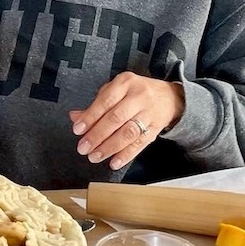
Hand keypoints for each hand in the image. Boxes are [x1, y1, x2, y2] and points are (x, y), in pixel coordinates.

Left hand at [69, 72, 184, 170]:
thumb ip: (95, 105)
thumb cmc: (135, 93)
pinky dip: (126, 155)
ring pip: (128, 132)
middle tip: (83, 148)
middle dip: (97, 135)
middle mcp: (138, 96)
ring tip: (95, 156)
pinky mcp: (156, 128)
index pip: (105, 101)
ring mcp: (149, 113)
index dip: (90, 117)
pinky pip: (140, 143)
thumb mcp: (115, 91)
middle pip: (116, 118)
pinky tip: (114, 162)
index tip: (78, 130)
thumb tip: (75, 117)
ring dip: (109, 147)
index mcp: (124, 83)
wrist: (169, 97)